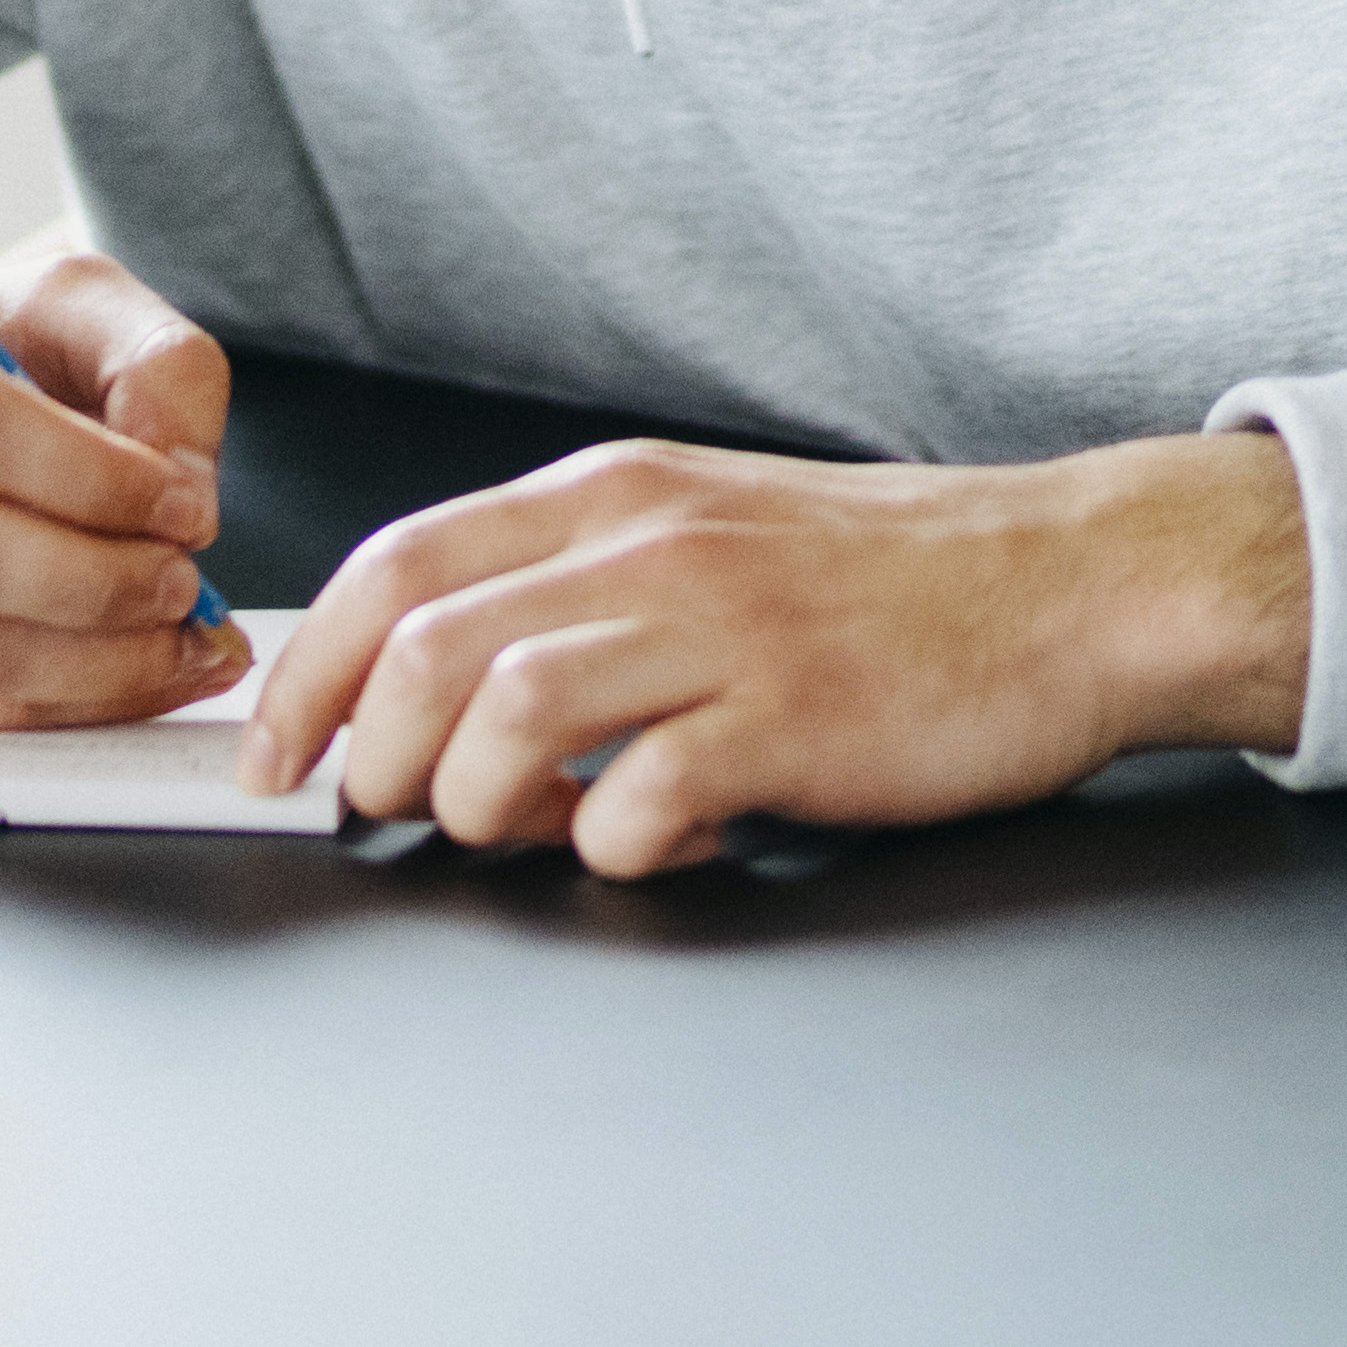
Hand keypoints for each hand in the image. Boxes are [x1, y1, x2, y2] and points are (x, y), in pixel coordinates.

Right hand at [0, 250, 238, 729]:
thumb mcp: (64, 308)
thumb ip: (153, 361)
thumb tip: (185, 484)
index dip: (95, 480)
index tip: (184, 505)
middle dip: (101, 583)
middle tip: (184, 583)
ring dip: (96, 664)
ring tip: (174, 638)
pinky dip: (59, 709)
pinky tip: (127, 676)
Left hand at [236, 432, 1310, 878]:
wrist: (1070, 584)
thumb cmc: (890, 581)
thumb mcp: (708, 533)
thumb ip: (580, 584)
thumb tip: (435, 674)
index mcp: (615, 497)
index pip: (394, 565)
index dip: (305, 672)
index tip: (275, 753)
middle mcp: (651, 546)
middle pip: (421, 647)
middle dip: (372, 755)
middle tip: (398, 814)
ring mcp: (722, 631)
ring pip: (504, 718)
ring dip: (480, 806)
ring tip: (528, 833)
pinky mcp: (793, 721)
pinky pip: (640, 803)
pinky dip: (615, 849)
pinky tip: (659, 844)